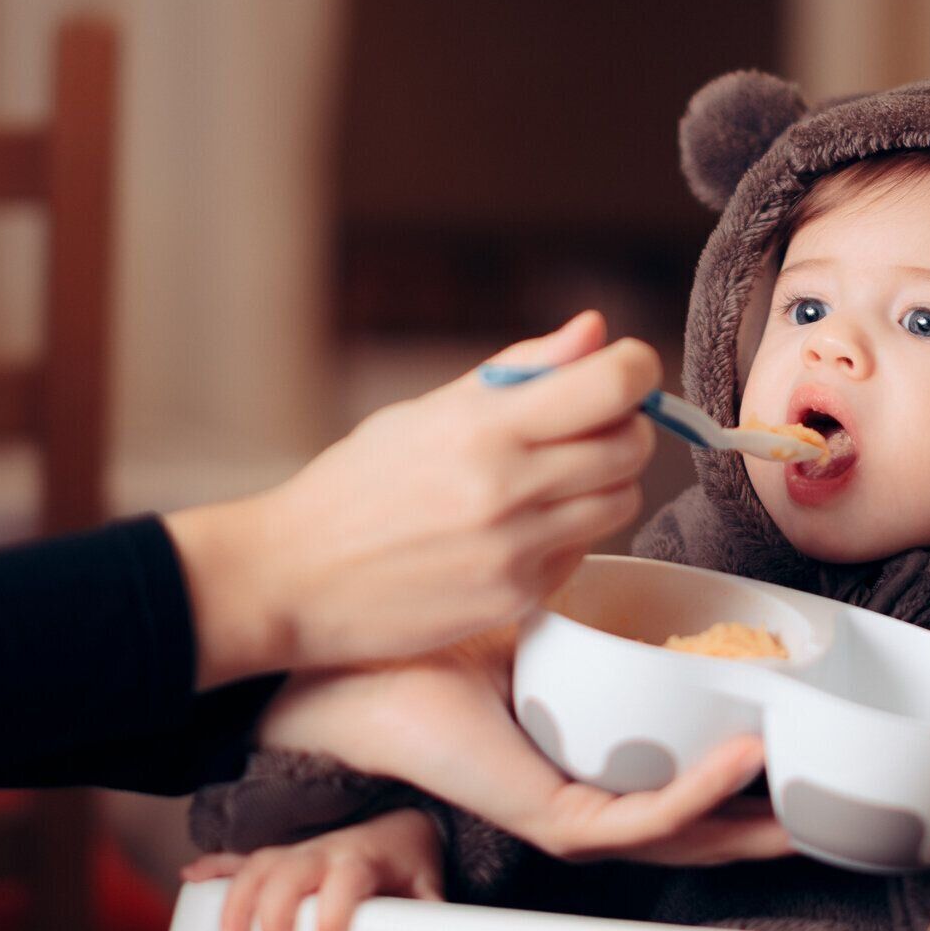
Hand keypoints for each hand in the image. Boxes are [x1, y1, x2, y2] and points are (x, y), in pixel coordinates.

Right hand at [168, 311, 658, 685]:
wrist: (293, 579)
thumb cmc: (356, 486)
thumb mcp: (428, 411)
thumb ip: (521, 370)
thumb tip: (595, 331)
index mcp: (484, 426)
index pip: (613, 384)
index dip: (636, 369)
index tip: (628, 370)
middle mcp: (508, 489)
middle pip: (631, 446)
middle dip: (624, 427)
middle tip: (588, 427)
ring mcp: (517, 550)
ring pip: (621, 502)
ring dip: (604, 483)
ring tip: (552, 479)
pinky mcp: (517, 598)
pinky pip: (584, 552)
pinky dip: (570, 534)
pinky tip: (522, 529)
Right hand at [181, 808, 443, 930]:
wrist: (402, 826)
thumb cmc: (411, 865)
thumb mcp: (429, 888)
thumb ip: (431, 914)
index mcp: (363, 859)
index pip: (348, 877)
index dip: (337, 906)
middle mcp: (325, 851)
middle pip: (291, 870)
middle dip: (276, 909)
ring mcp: (298, 851)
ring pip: (258, 865)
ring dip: (237, 897)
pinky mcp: (281, 857)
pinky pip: (242, 858)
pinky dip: (215, 867)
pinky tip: (191, 878)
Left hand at [257, 628, 790, 865]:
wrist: (362, 666)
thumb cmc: (439, 645)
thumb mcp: (547, 626)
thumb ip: (603, 608)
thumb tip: (650, 548)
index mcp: (589, 765)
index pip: (684, 783)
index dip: (749, 773)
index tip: (807, 740)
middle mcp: (586, 803)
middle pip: (702, 827)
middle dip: (775, 816)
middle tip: (842, 793)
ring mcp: (571, 818)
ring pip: (686, 834)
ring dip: (754, 812)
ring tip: (812, 784)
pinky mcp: (552, 818)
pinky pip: (643, 817)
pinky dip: (702, 788)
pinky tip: (747, 754)